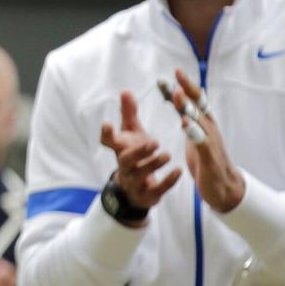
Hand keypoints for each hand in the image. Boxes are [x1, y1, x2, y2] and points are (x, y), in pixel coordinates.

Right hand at [100, 91, 180, 224]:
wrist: (136, 188)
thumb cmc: (135, 154)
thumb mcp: (132, 133)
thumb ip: (129, 113)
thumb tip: (125, 90)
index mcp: (119, 149)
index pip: (107, 141)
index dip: (106, 134)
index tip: (108, 123)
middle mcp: (124, 166)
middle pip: (126, 159)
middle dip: (139, 151)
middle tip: (155, 142)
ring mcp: (134, 182)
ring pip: (140, 174)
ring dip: (153, 165)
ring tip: (167, 155)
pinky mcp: (148, 194)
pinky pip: (157, 189)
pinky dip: (168, 181)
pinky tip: (178, 171)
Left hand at [169, 69, 244, 212]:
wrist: (224, 188)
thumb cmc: (208, 160)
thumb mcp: (194, 136)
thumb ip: (187, 119)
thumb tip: (178, 101)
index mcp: (205, 124)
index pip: (197, 100)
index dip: (187, 85)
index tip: (176, 71)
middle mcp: (210, 129)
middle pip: (199, 105)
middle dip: (188, 88)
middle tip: (177, 72)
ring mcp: (211, 142)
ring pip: (199, 120)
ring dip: (188, 106)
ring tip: (176, 94)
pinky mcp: (209, 157)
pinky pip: (201, 142)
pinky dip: (194, 132)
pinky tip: (185, 123)